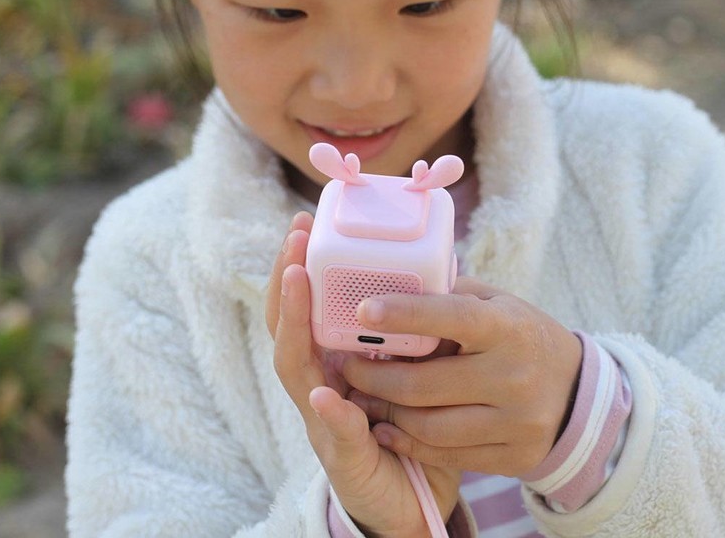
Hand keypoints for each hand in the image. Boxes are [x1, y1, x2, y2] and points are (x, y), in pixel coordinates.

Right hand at [266, 213, 461, 537]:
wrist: (417, 499)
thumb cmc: (413, 427)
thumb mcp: (415, 368)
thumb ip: (414, 331)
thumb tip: (437, 272)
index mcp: (336, 361)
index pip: (307, 308)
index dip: (300, 267)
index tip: (303, 225)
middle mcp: (320, 386)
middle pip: (288, 329)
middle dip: (287, 282)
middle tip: (293, 240)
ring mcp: (324, 421)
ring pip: (297, 370)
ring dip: (295, 325)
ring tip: (297, 283)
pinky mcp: (344, 458)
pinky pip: (335, 433)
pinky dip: (330, 413)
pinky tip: (325, 394)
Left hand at [340, 277, 582, 476]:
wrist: (577, 393)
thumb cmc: (520, 335)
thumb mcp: (497, 304)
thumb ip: (449, 297)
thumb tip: (391, 284)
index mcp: (508, 327)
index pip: (451, 317)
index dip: (405, 314)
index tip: (363, 310)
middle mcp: (515, 376)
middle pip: (424, 384)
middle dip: (374, 375)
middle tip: (346, 365)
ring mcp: (517, 422)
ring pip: (429, 426)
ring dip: (385, 412)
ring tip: (362, 396)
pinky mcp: (515, 457)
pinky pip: (446, 455)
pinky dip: (408, 443)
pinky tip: (386, 429)